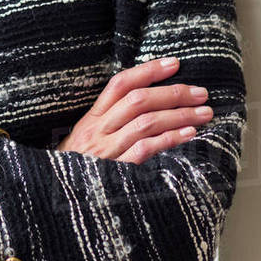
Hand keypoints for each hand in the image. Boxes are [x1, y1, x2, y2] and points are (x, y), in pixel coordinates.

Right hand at [55, 58, 212, 163]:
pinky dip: (169, 139)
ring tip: (204, 113)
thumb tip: (146, 101)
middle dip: (173, 93)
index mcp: (92, 118)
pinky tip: (189, 134)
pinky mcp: (116, 172)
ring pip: (146, 122)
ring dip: (180, 115)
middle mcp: (98, 130)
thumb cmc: (77, 168)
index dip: (148, 70)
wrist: (55, 198)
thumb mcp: (86, 138)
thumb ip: (110, 120)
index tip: (175, 63)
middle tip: (202, 93)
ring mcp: (107, 151)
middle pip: (138, 100)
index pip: (120, 83)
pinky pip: (145, 150)